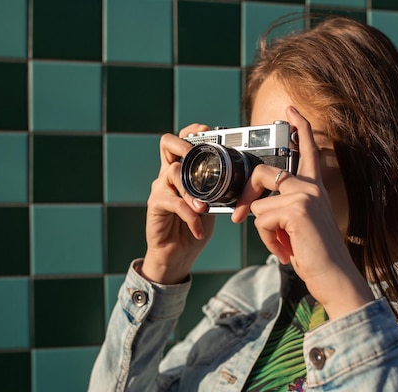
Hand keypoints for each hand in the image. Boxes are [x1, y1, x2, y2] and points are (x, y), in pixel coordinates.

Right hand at [141, 124, 215, 284]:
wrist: (178, 254)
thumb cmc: (194, 227)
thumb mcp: (211, 205)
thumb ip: (218, 191)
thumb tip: (242, 181)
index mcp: (182, 171)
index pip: (180, 141)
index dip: (190, 132)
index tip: (206, 131)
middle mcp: (167, 175)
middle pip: (167, 145)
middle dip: (184, 145)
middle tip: (196, 157)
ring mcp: (160, 188)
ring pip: (173, 173)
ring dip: (192, 190)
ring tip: (203, 207)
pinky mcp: (155, 205)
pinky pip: (174, 203)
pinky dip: (190, 216)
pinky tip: (199, 228)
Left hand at [232, 107, 373, 318]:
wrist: (335, 279)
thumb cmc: (316, 257)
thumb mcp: (297, 227)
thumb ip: (282, 208)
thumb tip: (253, 206)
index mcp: (314, 189)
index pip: (308, 150)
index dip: (300, 127)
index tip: (290, 110)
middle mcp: (312, 187)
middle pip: (264, 173)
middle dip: (246, 196)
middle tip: (236, 218)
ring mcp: (306, 195)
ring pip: (259, 205)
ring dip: (264, 232)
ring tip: (284, 247)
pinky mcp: (298, 209)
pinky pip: (261, 219)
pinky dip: (268, 240)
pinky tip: (287, 251)